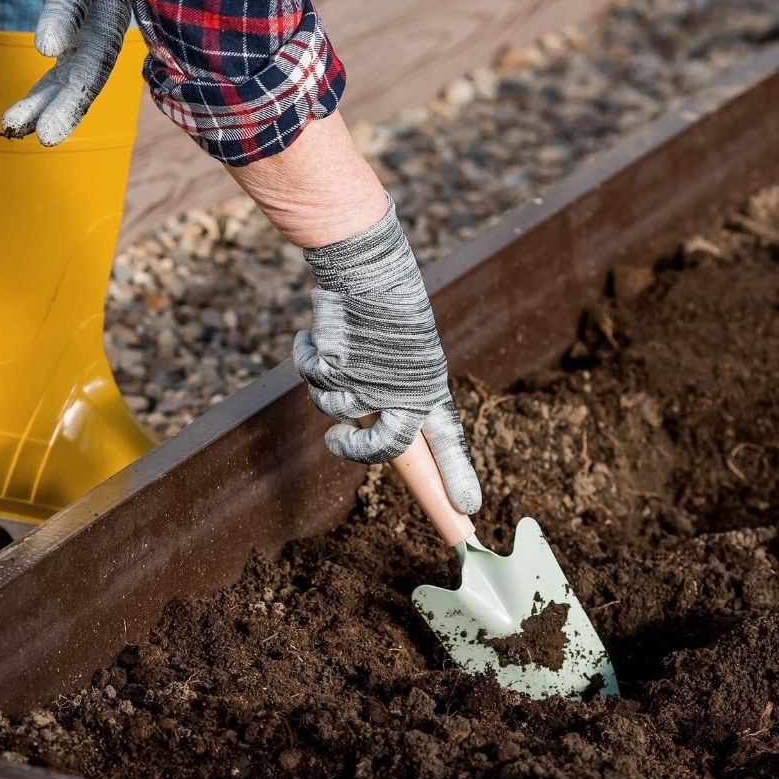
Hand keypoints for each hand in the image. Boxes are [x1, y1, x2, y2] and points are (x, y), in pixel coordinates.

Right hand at [293, 199, 481, 513]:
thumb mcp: (401, 355)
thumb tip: (367, 427)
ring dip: (325, 387)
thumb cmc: (386, 307)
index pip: (448, 442)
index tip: (471, 513)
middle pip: (383, 448)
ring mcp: (371, 382)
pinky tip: (318, 333)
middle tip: (336, 441)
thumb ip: (391, 392)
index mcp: (428, 386)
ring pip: (335, 410)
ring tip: (334, 351)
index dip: (457, 477)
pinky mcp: (340, 368)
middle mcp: (404, 390)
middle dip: (353, 449)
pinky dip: (307, 355)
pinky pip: (313, 377)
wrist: (366, 265)